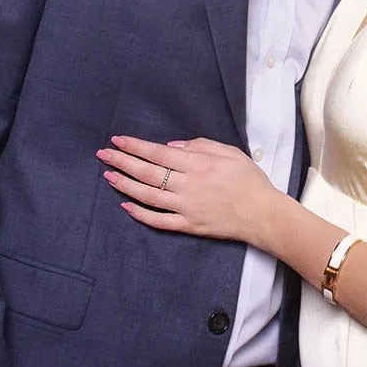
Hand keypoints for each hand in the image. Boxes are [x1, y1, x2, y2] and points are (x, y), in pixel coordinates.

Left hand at [97, 135, 277, 244]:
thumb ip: (200, 145)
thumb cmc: (249, 180)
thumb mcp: (229, 152)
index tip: (117, 140)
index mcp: (198, 165)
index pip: (158, 154)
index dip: (135, 146)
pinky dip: (141, 214)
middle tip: (103, 154)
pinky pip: (159, 221)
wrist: (263, 214)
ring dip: (125, 185)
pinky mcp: (189, 226)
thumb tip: (171, 147)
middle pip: (147, 173)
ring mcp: (187, 208)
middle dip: (122, 162)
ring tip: (109, 176)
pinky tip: (127, 206)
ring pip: (148, 196)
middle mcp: (188, 186)